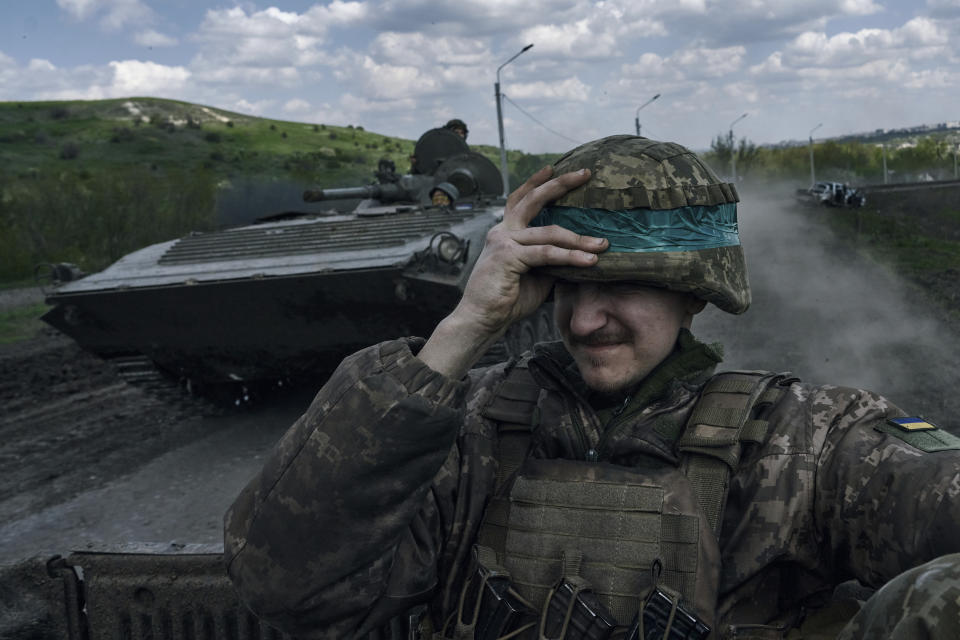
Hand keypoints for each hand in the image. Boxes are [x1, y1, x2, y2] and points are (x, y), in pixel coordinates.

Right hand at [418, 166, 607, 377]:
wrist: (482, 319)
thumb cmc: (507, 298)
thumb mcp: (535, 274)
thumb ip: (550, 259)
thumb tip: (578, 252)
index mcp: (505, 232)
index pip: (520, 199)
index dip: (536, 182)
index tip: (554, 168)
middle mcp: (502, 231)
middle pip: (533, 199)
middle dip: (560, 184)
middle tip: (585, 174)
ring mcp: (503, 241)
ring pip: (549, 232)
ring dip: (579, 239)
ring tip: (602, 245)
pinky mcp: (508, 257)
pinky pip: (546, 254)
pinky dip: (570, 256)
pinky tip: (589, 261)